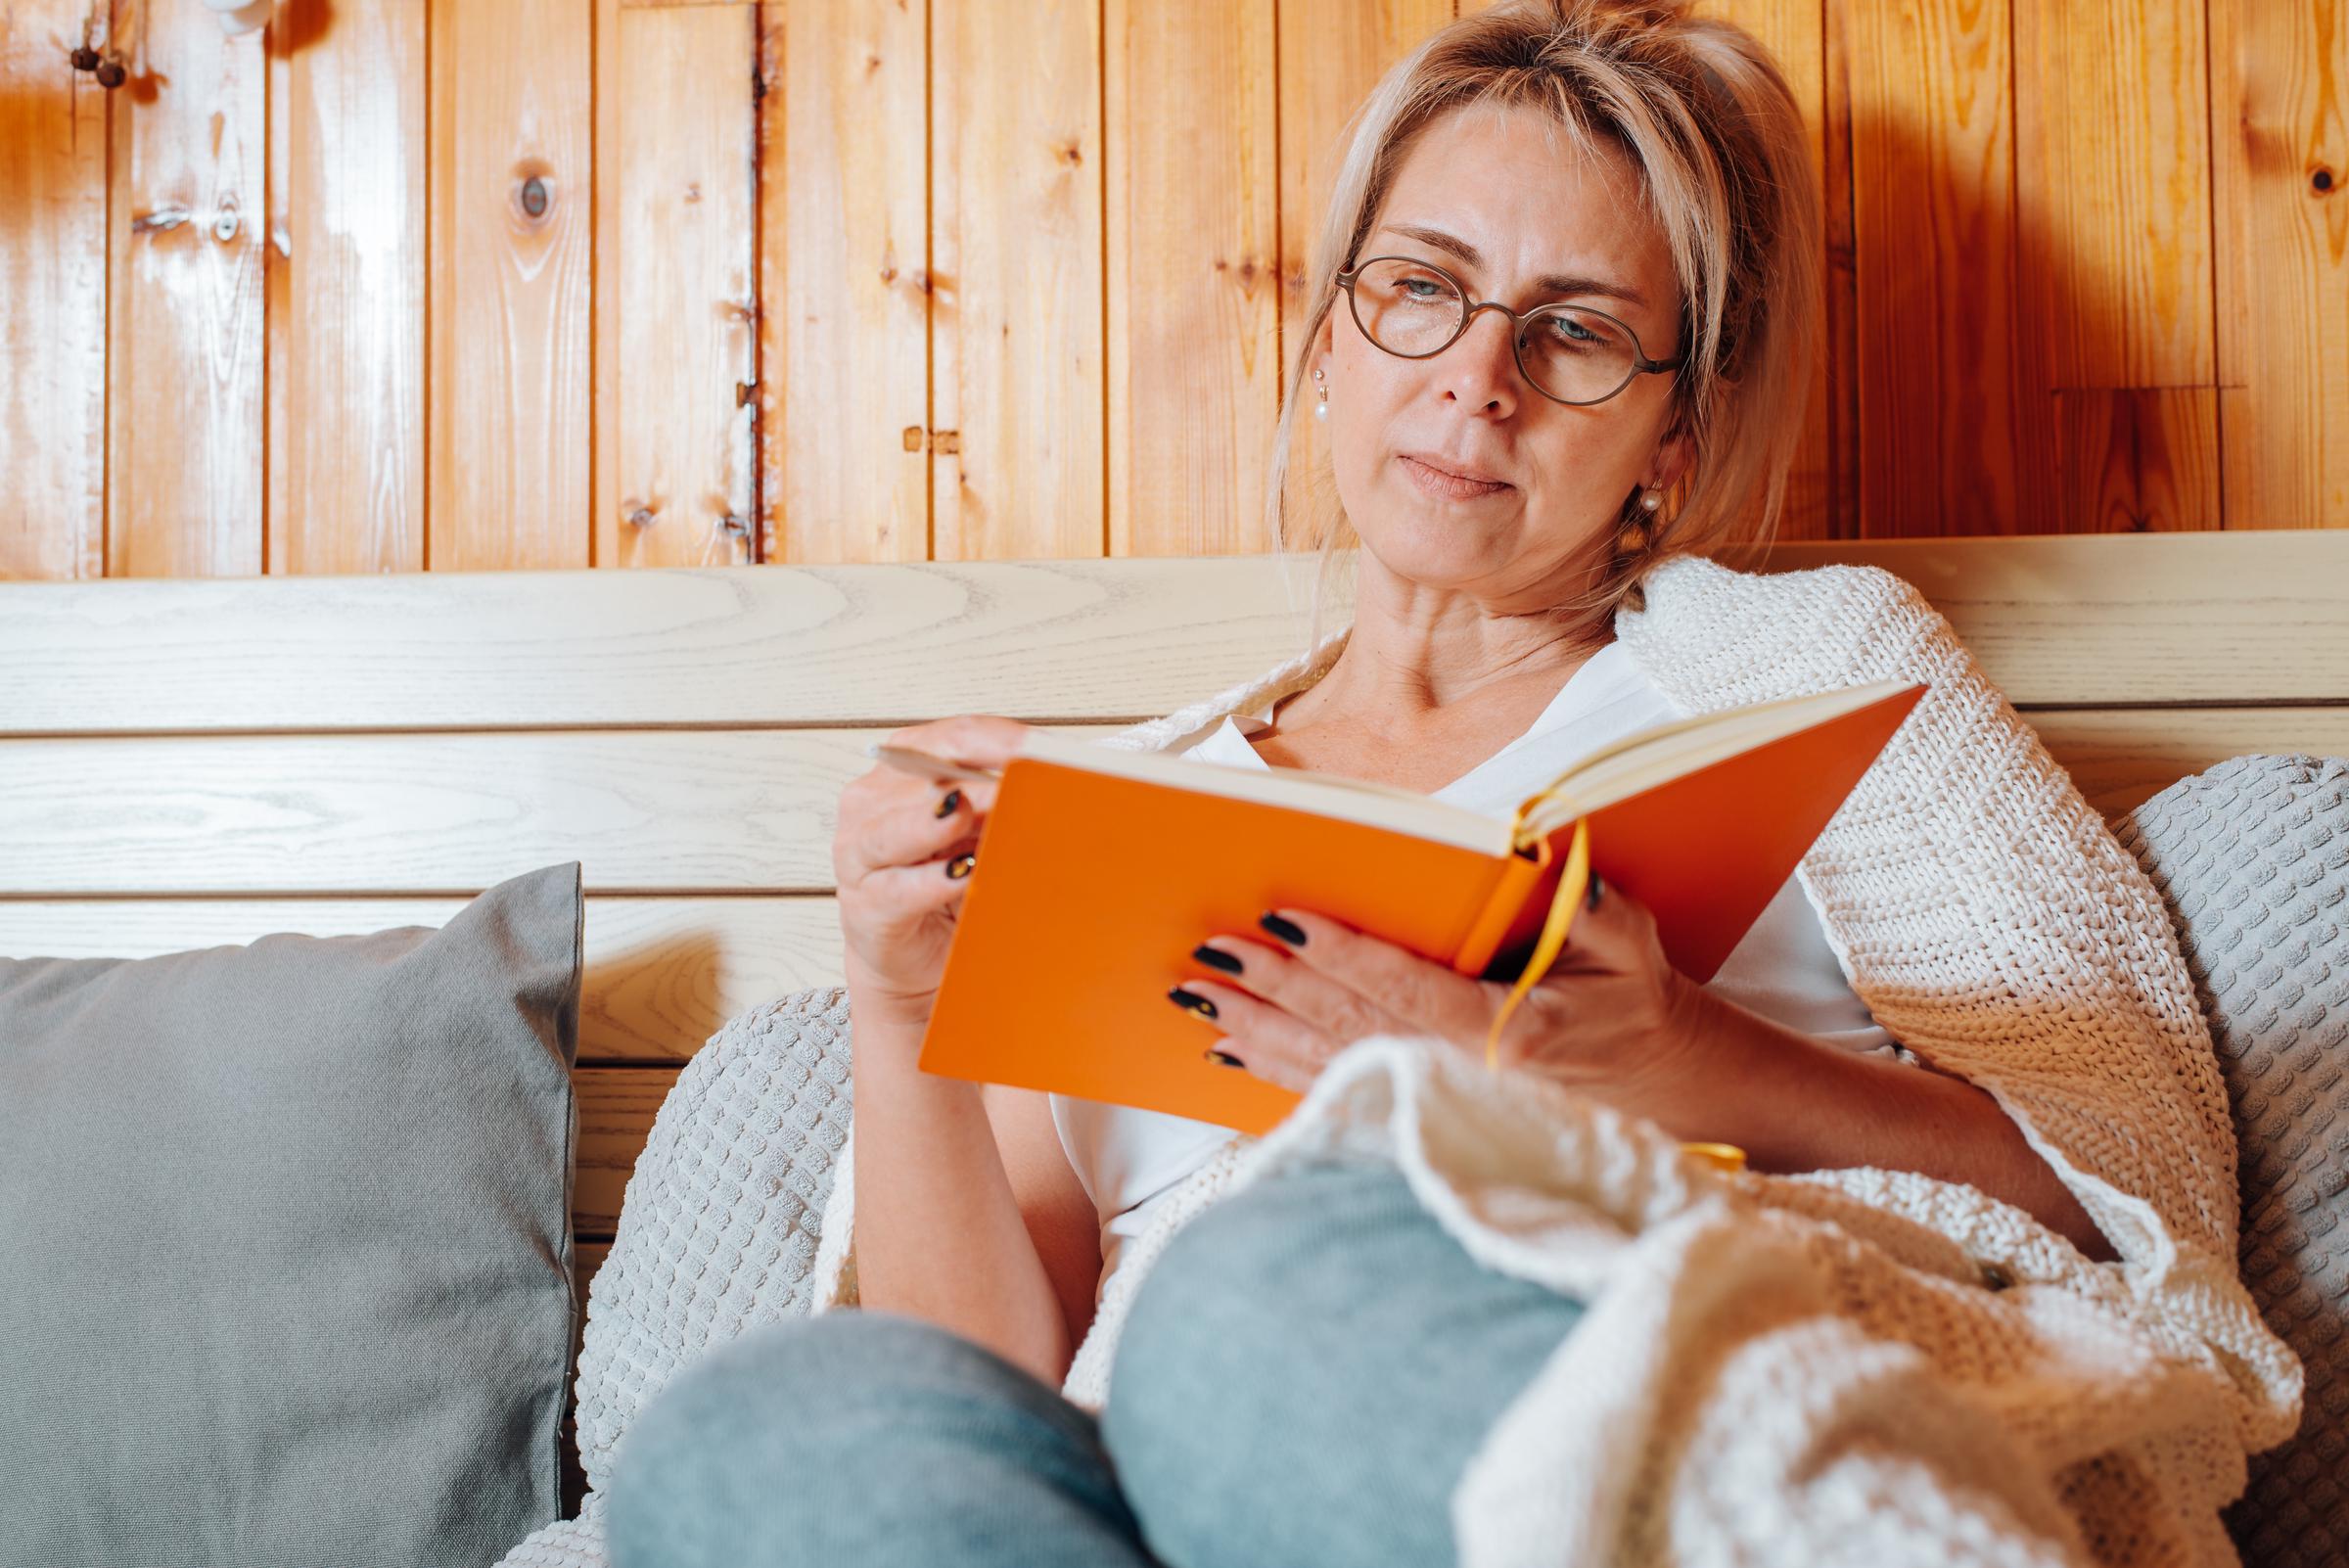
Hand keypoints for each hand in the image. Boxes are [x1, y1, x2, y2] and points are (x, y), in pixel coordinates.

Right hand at [833, 715, 1026, 1028]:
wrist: (911, 956)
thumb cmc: (948, 883)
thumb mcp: (981, 834)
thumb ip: (1004, 804)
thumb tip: (1058, 786)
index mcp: (905, 765)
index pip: (956, 737)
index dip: (1003, 740)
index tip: (1046, 750)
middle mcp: (874, 800)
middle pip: (929, 773)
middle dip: (979, 777)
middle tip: (1024, 780)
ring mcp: (860, 852)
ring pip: (899, 827)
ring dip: (945, 820)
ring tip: (978, 813)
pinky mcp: (865, 904)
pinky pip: (900, 887)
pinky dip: (933, 881)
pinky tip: (964, 874)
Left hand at [1165, 874, 1709, 1113]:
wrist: (1650, 1084)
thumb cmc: (1628, 1002)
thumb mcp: (1629, 947)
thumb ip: (1594, 908)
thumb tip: (1555, 861)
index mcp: (1505, 1033)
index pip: (1404, 987)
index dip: (1341, 953)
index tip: (1285, 918)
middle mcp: (1458, 1075)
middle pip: (1347, 1024)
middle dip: (1275, 985)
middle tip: (1212, 947)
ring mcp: (1434, 1100)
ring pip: (1327, 1062)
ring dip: (1256, 1028)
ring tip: (1195, 995)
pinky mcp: (1416, 1110)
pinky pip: (1333, 1089)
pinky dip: (1275, 1070)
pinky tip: (1225, 1050)